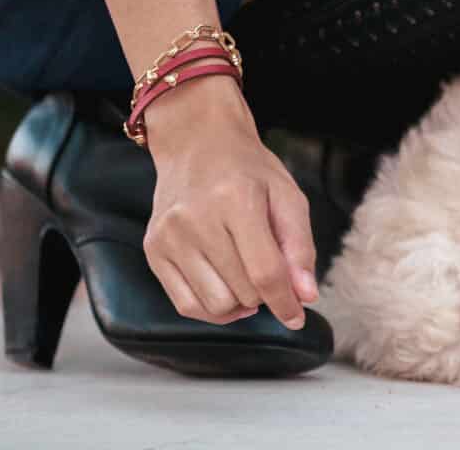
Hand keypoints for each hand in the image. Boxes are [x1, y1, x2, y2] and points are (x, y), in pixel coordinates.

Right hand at [140, 75, 317, 327]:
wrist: (197, 142)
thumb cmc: (248, 169)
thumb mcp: (287, 195)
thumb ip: (299, 247)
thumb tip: (305, 296)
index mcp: (236, 200)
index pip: (265, 272)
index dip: (286, 302)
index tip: (297, 317)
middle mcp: (196, 219)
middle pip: (243, 291)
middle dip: (265, 294)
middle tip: (269, 272)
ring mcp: (169, 236)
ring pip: (216, 305)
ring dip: (241, 304)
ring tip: (248, 280)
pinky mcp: (153, 250)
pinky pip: (186, 305)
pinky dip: (213, 310)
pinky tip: (227, 290)